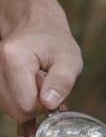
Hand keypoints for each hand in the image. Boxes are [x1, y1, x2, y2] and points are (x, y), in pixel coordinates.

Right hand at [0, 0, 82, 120]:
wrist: (36, 26)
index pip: (25, 104)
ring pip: (8, 109)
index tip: (52, 89)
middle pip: (14, 110)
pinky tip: (29, 96)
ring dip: (26, 103)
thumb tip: (49, 104)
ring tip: (37, 85)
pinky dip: (17, 103)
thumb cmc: (55, 41)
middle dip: (35, 105)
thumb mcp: (69, 58)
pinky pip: (4, 103)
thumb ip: (62, 81)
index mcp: (14, 58)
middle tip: (46, 87)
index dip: (43, 104)